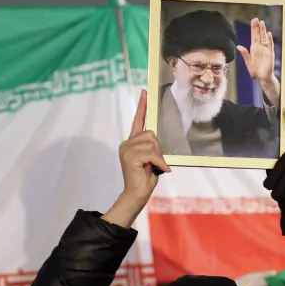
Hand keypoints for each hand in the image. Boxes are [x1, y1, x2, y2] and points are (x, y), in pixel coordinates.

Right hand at [103, 90, 169, 228]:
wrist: (137, 193)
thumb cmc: (146, 177)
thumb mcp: (152, 158)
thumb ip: (152, 146)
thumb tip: (155, 138)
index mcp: (132, 142)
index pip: (138, 120)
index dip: (142, 106)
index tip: (145, 92)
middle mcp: (127, 143)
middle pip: (150, 134)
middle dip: (157, 148)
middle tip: (154, 162)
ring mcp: (126, 149)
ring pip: (151, 143)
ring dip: (157, 156)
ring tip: (152, 166)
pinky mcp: (130, 156)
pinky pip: (152, 153)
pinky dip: (158, 162)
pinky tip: (158, 169)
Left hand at [237, 17, 279, 105]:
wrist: (262, 79)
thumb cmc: (255, 72)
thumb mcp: (248, 63)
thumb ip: (245, 54)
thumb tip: (238, 46)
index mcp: (254, 49)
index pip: (254, 36)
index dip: (254, 29)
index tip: (253, 21)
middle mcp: (260, 48)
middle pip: (259, 35)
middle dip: (258, 27)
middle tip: (256, 19)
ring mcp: (266, 50)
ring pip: (265, 38)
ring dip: (263, 31)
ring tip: (262, 23)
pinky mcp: (270, 54)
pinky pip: (270, 46)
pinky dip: (269, 40)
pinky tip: (268, 34)